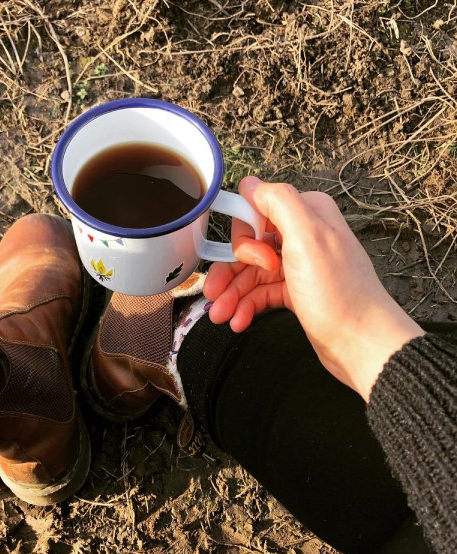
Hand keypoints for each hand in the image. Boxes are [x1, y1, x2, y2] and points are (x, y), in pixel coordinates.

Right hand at [203, 177, 423, 399]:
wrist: (360, 344)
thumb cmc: (338, 293)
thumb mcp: (308, 238)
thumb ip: (278, 202)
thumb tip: (250, 183)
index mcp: (307, 214)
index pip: (256, 210)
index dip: (245, 236)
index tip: (254, 260)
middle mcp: (302, 236)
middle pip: (249, 244)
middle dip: (229, 270)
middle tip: (218, 294)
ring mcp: (298, 265)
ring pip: (251, 272)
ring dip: (232, 294)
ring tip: (218, 316)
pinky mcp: (295, 291)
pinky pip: (261, 292)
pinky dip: (246, 306)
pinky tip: (237, 322)